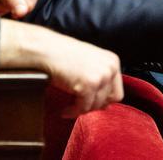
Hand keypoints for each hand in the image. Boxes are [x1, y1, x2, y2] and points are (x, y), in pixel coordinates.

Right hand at [0, 19, 122, 116]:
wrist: (46, 49)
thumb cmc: (63, 54)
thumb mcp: (89, 62)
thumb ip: (100, 76)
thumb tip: (106, 103)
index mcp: (112, 61)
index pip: (117, 91)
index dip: (103, 100)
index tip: (90, 102)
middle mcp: (110, 68)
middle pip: (109, 100)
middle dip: (93, 105)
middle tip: (79, 106)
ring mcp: (100, 76)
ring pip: (96, 106)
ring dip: (81, 109)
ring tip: (69, 106)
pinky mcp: (88, 85)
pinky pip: (83, 108)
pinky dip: (72, 112)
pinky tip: (64, 110)